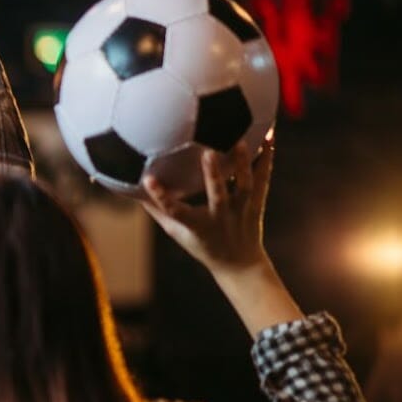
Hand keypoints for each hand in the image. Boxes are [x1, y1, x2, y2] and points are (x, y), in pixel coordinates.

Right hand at [143, 137, 300, 334]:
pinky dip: (266, 159)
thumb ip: (157, 210)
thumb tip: (131, 189)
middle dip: (213, 175)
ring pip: (244, 186)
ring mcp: (241, 210)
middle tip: (208, 152)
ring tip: (242, 141)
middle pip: (217, 195)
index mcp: (197, 226)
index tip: (148, 179)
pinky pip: (262, 179)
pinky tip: (270, 137)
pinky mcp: (256, 204)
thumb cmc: (201, 244)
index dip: (160, 196)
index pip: (175, 211)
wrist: (239, 263)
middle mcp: (220, 217)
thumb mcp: (176, 232)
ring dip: (243, 164)